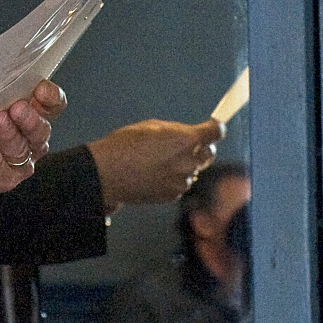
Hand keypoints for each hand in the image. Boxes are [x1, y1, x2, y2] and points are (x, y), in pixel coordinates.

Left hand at [0, 80, 63, 198]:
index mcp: (31, 117)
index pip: (53, 107)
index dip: (51, 98)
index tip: (40, 88)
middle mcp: (30, 142)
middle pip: (41, 131)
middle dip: (31, 118)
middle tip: (17, 107)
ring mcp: (16, 164)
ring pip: (21, 150)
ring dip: (10, 133)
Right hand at [87, 118, 222, 212]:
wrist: (107, 174)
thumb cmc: (124, 146)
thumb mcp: (152, 127)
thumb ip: (175, 131)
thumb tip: (186, 135)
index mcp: (186, 140)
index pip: (216, 132)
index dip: (215, 127)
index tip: (213, 126)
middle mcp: (189, 162)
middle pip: (209, 153)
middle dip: (200, 148)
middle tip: (181, 144)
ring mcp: (181, 181)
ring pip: (193, 170)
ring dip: (184, 164)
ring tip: (159, 161)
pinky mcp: (172, 195)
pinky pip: (180, 184)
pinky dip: (173, 179)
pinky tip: (154, 173)